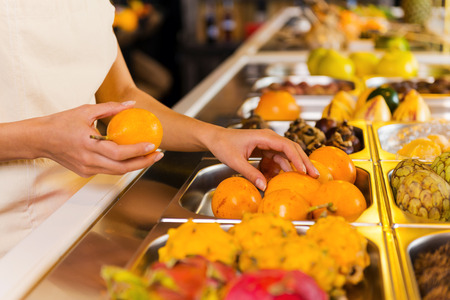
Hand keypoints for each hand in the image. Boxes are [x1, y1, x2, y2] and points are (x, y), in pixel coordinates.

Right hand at [36, 101, 162, 176]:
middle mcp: (89, 160)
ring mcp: (87, 169)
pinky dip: (122, 165)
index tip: (152, 146)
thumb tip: (131, 104)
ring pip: (117, 172)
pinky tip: (132, 158)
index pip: (119, 153)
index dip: (137, 151)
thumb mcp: (85, 111)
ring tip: (150, 157)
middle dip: (144, 162)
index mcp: (89, 145)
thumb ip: (110, 108)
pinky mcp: (85, 172)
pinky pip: (108, 170)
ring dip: (135, 166)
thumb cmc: (61, 123)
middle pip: (122, 167)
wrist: (40, 139)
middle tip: (158, 155)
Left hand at [206, 128, 318, 190]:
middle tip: (314, 175)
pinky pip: (277, 158)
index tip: (303, 171)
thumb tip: (264, 186)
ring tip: (305, 178)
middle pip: (292, 148)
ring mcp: (268, 143)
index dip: (297, 158)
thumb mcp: (235, 161)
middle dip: (303, 162)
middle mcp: (269, 138)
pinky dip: (282, 168)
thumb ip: (250, 173)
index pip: (286, 146)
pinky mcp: (265, 149)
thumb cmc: (223, 145)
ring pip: (287, 154)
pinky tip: (284, 177)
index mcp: (264, 136)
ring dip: (295, 166)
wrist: (215, 139)